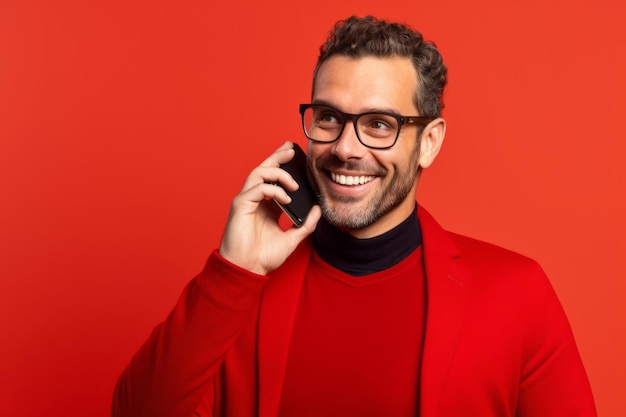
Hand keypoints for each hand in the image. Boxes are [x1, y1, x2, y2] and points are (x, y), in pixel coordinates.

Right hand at [218, 141, 321, 274]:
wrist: (247, 270)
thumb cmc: (263, 256)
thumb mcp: (292, 238)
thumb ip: (306, 224)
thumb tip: (319, 209)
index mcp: (266, 205)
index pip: (274, 179)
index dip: (284, 165)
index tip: (298, 157)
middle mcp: (255, 199)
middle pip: (265, 169)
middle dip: (278, 156)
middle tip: (291, 148)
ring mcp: (246, 200)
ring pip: (259, 173)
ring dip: (278, 172)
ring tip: (294, 182)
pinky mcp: (241, 205)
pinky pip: (258, 188)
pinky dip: (274, 190)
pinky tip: (286, 198)